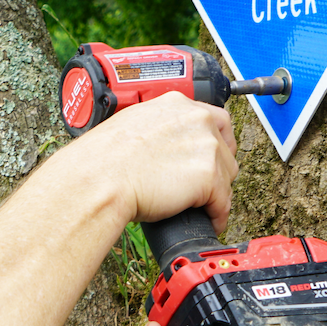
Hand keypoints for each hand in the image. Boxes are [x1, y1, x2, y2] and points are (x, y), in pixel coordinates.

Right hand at [54, 92, 238, 232]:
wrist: (99, 179)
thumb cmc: (103, 158)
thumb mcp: (132, 125)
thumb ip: (158, 129)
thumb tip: (166, 147)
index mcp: (176, 103)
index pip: (214, 120)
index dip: (215, 143)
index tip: (210, 157)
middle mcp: (196, 119)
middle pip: (225, 148)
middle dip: (218, 169)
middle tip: (205, 185)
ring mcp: (206, 146)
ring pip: (227, 175)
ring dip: (218, 193)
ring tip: (204, 207)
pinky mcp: (208, 176)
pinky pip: (223, 202)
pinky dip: (217, 215)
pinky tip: (209, 221)